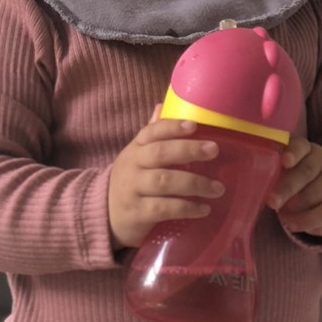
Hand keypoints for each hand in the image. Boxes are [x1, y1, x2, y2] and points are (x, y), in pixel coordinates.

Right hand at [109, 109, 223, 250]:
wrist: (104, 216)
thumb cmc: (131, 183)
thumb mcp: (136, 158)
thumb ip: (152, 136)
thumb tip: (163, 105)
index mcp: (135, 150)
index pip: (151, 132)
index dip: (172, 127)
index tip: (194, 126)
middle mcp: (132, 166)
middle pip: (159, 153)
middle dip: (188, 150)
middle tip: (214, 150)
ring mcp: (132, 190)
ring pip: (164, 181)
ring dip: (194, 183)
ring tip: (218, 189)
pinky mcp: (137, 213)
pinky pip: (163, 209)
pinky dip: (186, 208)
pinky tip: (204, 209)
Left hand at [269, 138, 321, 237]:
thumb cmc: (298, 183)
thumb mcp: (287, 173)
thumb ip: (274, 175)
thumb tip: (256, 190)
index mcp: (304, 149)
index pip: (300, 146)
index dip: (293, 153)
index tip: (284, 161)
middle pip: (306, 172)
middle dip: (287, 188)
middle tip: (272, 202)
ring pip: (315, 195)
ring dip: (296, 210)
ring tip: (282, 217)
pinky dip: (309, 222)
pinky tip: (295, 225)